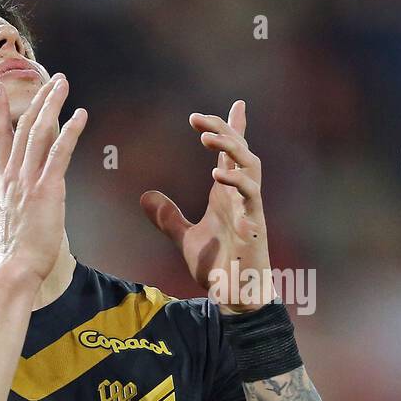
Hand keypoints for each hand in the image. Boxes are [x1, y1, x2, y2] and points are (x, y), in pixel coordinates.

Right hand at [0, 74, 86, 284]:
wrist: (14, 267)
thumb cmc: (17, 250)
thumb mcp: (14, 217)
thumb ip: (21, 199)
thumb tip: (32, 194)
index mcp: (3, 181)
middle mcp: (13, 175)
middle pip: (24, 126)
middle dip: (37, 99)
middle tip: (49, 79)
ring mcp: (28, 180)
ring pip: (39, 132)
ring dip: (52, 104)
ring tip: (63, 84)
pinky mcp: (47, 189)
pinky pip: (59, 152)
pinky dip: (70, 131)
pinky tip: (79, 115)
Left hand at [141, 100, 272, 313]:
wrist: (235, 296)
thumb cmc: (218, 268)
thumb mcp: (186, 237)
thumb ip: (168, 217)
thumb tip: (146, 196)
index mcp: (227, 194)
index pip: (232, 153)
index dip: (233, 128)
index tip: (236, 104)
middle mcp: (241, 196)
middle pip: (240, 150)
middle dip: (223, 129)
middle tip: (197, 117)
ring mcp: (250, 208)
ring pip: (250, 165)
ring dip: (231, 148)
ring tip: (206, 137)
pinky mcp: (254, 224)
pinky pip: (250, 195)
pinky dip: (235, 181)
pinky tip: (217, 174)